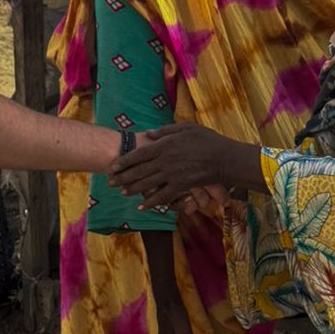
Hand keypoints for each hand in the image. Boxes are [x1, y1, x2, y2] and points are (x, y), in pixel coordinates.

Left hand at [110, 123, 261, 209]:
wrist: (224, 158)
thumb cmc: (207, 140)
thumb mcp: (186, 128)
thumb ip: (165, 130)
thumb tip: (149, 133)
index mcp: (165, 145)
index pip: (138, 154)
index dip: (124, 161)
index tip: (112, 166)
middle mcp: (165, 160)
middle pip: (139, 170)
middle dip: (122, 177)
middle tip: (109, 182)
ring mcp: (172, 174)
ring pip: (147, 184)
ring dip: (133, 189)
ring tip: (122, 193)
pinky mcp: (181, 186)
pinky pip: (163, 196)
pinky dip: (151, 202)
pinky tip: (142, 206)